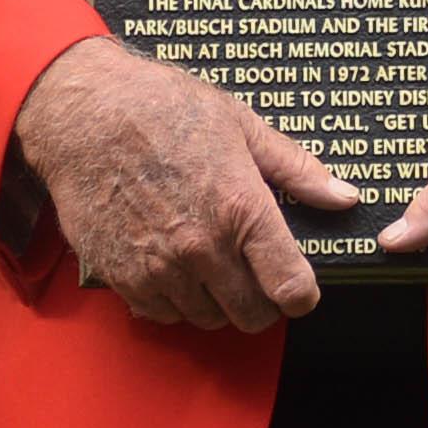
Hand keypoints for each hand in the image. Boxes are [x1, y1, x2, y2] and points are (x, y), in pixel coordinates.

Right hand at [16, 37, 356, 329]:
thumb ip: (296, 169)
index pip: (290, 286)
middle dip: (262, 303)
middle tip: (254, 277)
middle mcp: (202, 247)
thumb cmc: (162, 109)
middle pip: (251, 315)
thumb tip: (345, 197)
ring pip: (207, 318)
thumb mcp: (241, 125)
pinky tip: (173, 266)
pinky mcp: (121, 275)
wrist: (82, 113)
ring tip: (210, 264)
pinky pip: (162, 313)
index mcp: (240, 209)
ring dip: (215, 302)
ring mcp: (158, 267)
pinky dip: (173, 300)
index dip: (303, 296)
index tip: (300, 290)